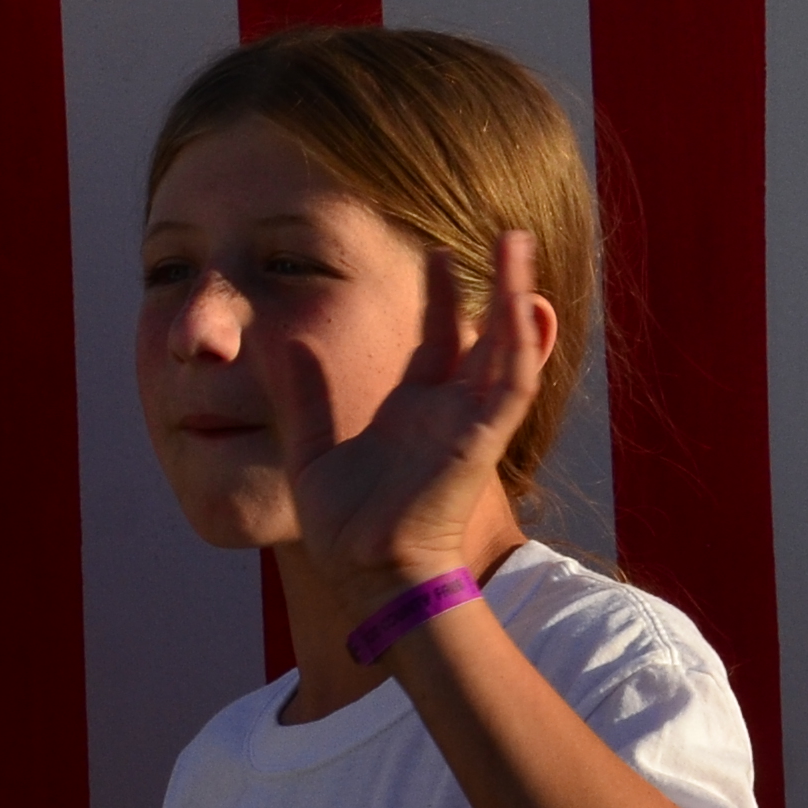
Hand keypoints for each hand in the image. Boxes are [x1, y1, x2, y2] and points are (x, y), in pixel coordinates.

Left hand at [281, 228, 551, 593]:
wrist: (365, 573)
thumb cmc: (343, 526)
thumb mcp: (311, 447)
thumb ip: (304, 396)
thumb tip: (283, 343)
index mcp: (413, 413)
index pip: (439, 343)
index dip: (443, 299)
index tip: (439, 254)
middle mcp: (448, 413)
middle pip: (483, 336)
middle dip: (494, 285)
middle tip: (502, 235)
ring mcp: (469, 425)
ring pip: (509, 349)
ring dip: (518, 298)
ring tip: (517, 246)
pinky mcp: (481, 442)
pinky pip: (512, 386)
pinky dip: (521, 344)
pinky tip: (524, 303)